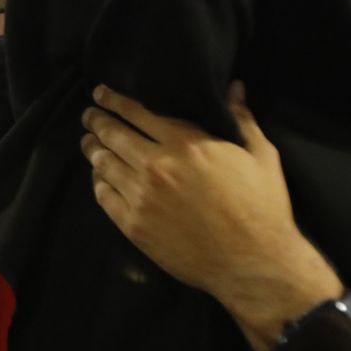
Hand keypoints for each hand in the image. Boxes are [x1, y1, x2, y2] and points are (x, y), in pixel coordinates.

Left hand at [80, 83, 341, 350]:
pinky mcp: (134, 226)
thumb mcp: (260, 156)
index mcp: (186, 144)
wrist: (252, 263)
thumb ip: (242, 119)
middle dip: (97, 121)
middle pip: (113, 135)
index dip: (114, 101)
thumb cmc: (262, 207)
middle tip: (88, 115)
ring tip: (88, 143)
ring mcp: (141, 197)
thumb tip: (234, 87)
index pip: (137, 113)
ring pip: (104, 164)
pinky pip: (104, 197)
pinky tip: (98, 177)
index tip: (101, 93)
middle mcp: (156, 166)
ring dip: (93, 150)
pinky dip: (97, 182)